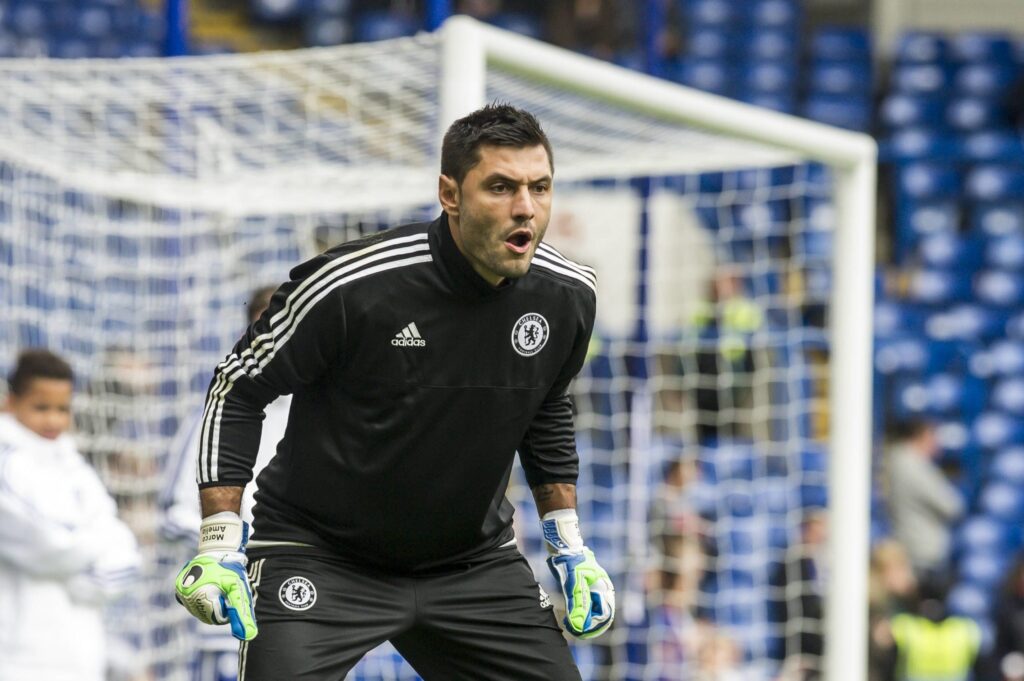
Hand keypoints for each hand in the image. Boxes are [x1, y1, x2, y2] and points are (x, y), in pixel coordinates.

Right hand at [174, 512, 257, 640]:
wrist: (217, 547)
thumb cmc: (230, 568)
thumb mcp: (238, 589)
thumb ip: (242, 613)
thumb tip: (248, 635)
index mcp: (198, 596)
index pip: (216, 618)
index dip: (228, 609)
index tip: (230, 595)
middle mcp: (185, 595)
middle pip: (206, 614)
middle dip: (218, 606)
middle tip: (225, 590)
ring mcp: (180, 591)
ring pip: (198, 609)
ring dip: (209, 602)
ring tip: (217, 587)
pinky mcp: (178, 587)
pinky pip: (191, 601)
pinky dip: (200, 598)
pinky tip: (208, 586)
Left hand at [542, 509, 614, 638]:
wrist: (563, 546)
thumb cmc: (571, 562)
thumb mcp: (574, 585)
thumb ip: (577, 605)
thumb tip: (579, 626)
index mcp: (604, 589)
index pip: (605, 615)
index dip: (594, 626)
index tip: (580, 632)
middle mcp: (601, 590)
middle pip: (599, 615)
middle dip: (588, 625)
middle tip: (573, 630)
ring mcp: (593, 588)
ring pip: (591, 611)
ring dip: (583, 620)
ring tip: (569, 625)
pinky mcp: (583, 587)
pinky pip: (584, 605)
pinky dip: (578, 613)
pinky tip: (568, 617)